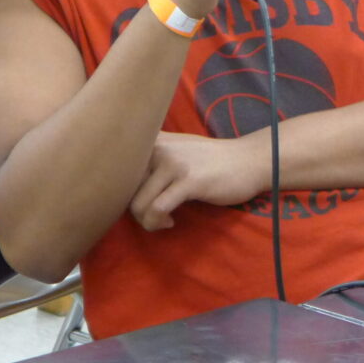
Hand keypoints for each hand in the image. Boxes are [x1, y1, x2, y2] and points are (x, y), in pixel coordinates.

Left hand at [129, 131, 267, 230]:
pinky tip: (170, 222)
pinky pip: (158, 209)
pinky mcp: (189, 181)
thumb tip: (117, 186)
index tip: (138, 201)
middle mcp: (159, 146)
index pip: (114, 167)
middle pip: (122, 190)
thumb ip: (149, 160)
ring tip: (163, 220)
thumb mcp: (176, 150)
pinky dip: (158, 222)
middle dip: (134, 211)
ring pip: (138, 203)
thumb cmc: (211, 161)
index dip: (117, 193)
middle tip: (152, 215)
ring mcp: (174, 163)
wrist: (249, 160)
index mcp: (152, 139)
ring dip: (146, 221)